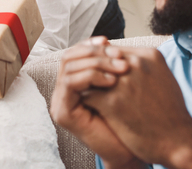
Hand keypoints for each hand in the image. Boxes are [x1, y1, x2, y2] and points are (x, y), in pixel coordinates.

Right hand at [50, 37, 143, 168]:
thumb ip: (110, 67)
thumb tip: (113, 43)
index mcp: (74, 82)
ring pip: (69, 66)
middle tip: (119, 55)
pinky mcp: (62, 113)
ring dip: (96, 63)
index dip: (91, 44)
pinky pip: (70, 83)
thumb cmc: (131, 119)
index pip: (75, 53)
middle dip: (95, 52)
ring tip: (121, 68)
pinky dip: (90, 76)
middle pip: (69, 56)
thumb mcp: (119, 86)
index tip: (110, 42)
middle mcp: (63, 91)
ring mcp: (60, 102)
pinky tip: (112, 81)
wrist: (131, 150)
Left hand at [83, 48, 191, 168]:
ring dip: (87, 84)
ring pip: (91, 74)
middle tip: (86, 83)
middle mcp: (136, 64)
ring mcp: (123, 82)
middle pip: (101, 58)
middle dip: (92, 70)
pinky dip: (86, 100)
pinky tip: (88, 107)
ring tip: (85, 93)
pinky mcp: (113, 101)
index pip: (114, 49)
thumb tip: (122, 60)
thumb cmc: (171, 112)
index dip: (104, 62)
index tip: (100, 74)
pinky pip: (88, 93)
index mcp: (149, 55)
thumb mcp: (163, 77)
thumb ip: (144, 66)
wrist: (178, 141)